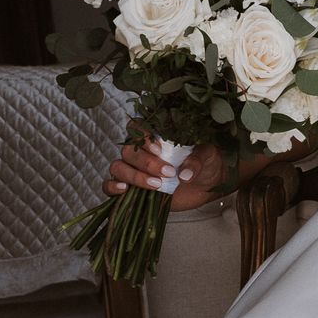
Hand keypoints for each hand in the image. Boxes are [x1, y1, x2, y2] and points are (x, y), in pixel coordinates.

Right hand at [105, 134, 227, 210]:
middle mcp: (140, 150)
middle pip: (128, 150)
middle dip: (146, 162)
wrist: (207, 185)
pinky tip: (125, 190)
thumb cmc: (206, 163)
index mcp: (156, 135)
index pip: (136, 127)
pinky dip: (112, 187)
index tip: (160, 149)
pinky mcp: (131, 189)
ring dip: (134, 176)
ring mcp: (133, 169)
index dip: (143, 137)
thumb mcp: (208, 156)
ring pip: (118, 167)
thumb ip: (197, 160)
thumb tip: (185, 174)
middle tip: (168, 172)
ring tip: (157, 184)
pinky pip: (108, 186)